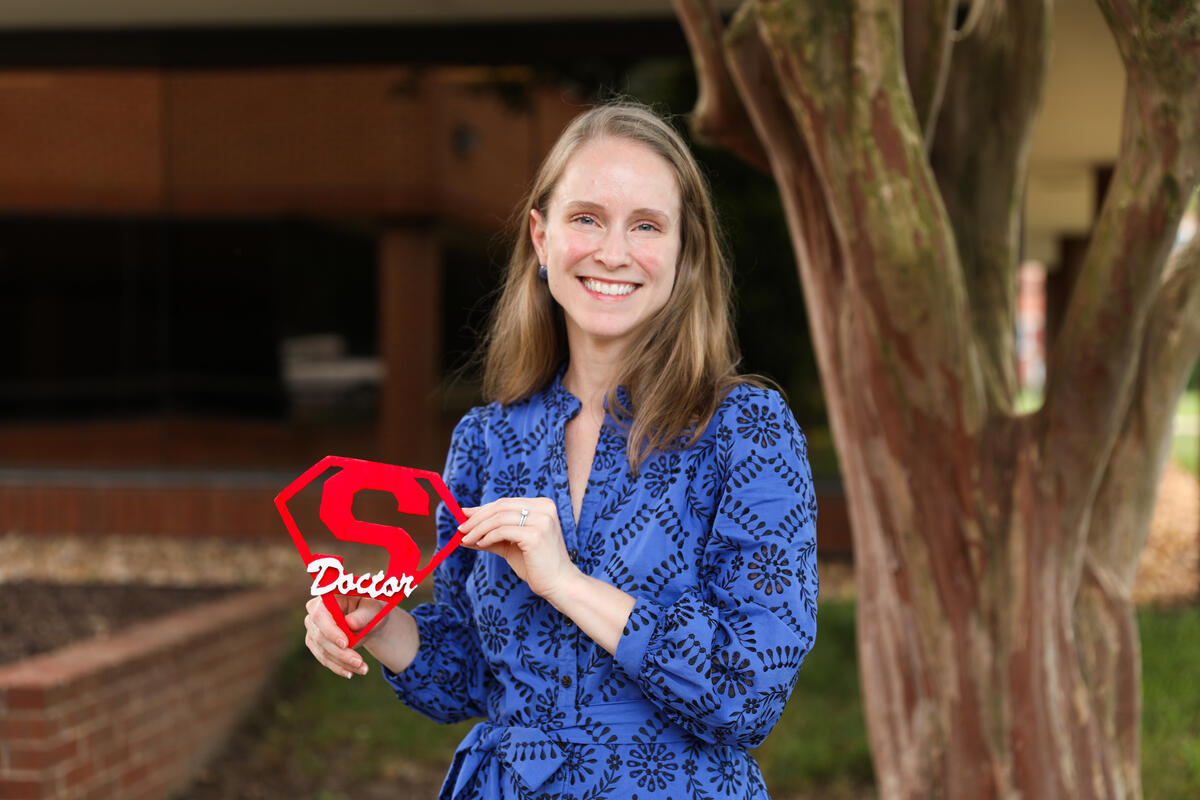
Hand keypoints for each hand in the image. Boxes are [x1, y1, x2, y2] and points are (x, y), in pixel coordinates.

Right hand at [303, 594, 384, 678]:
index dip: (331, 631)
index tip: (345, 644)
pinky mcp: (315, 642)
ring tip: (362, 669)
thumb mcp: (374, 608)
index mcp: (327, 596)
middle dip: (340, 652)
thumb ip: (363, 614)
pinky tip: (351, 673)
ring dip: (341, 663)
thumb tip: (350, 623)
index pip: (321, 615)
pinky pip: (323, 657)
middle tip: (359, 662)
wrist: (371, 618)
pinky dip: (338, 666)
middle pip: (320, 636)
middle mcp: (314, 611)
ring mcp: (313, 628)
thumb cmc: (372, 608)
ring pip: (322, 650)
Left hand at [458, 497, 579, 600]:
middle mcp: (544, 508)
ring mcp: (541, 520)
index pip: (504, 503)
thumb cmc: (536, 564)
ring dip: (478, 529)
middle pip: (500, 507)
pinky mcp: (536, 534)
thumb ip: (491, 534)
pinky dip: (487, 537)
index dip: (482, 509)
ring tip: (467, 539)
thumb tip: (464, 529)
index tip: (464, 516)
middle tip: (460, 529)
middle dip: (476, 518)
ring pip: (498, 518)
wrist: (559, 583)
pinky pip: (502, 531)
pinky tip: (480, 544)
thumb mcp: (511, 545)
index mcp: (542, 505)